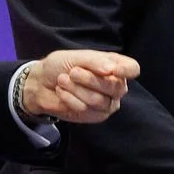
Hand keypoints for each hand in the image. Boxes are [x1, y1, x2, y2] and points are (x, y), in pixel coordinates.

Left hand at [23, 50, 140, 123]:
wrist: (40, 83)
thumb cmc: (60, 66)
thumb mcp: (76, 57)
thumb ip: (95, 61)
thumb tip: (112, 69)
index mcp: (114, 66)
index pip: (132, 68)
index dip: (127, 70)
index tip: (113, 70)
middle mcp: (115, 85)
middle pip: (116, 87)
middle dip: (90, 79)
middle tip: (72, 72)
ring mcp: (107, 102)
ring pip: (99, 100)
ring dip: (77, 89)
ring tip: (62, 81)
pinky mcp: (95, 115)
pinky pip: (87, 109)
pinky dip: (70, 99)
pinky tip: (62, 92)